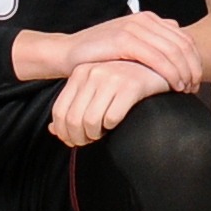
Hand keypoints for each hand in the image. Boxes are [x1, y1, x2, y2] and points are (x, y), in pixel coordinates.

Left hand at [48, 56, 171, 144]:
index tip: (74, 141)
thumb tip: (53, 131)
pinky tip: (118, 124)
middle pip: (73, 120)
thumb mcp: (95, 90)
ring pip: (91, 122)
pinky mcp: (132, 86)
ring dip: (96, 135)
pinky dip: (113, 127)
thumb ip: (74, 107)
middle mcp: (93, 72)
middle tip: (90, 142)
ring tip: (103, 134)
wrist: (157, 68)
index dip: (64, 133)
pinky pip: (112, 118)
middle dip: (79, 138)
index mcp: (80, 72)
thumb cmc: (124, 83)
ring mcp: (112, 78)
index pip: (59, 111)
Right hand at [52, 9, 205, 90]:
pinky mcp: (124, 40)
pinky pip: (157, 58)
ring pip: (174, 52)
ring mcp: (134, 28)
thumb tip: (177, 34)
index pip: (184, 38)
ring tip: (185, 90)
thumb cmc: (100, 54)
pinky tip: (173, 86)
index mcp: (149, 19)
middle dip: (193, 68)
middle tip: (194, 88)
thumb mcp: (130, 43)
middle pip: (183, 45)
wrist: (69, 53)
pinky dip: (170, 73)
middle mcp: (144, 19)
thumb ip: (152, 39)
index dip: (195, 61)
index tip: (196, 81)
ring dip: (184, 73)